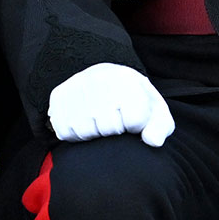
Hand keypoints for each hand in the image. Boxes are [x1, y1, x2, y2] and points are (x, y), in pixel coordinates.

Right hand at [48, 63, 174, 145]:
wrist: (110, 81)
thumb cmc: (136, 103)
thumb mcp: (155, 112)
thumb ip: (160, 127)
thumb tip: (153, 141)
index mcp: (128, 80)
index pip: (134, 120)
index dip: (135, 127)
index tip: (133, 119)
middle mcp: (99, 78)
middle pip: (108, 128)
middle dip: (115, 131)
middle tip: (115, 120)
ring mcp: (76, 85)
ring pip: (85, 131)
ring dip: (95, 134)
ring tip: (100, 121)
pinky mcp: (58, 95)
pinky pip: (64, 131)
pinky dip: (75, 135)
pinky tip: (85, 123)